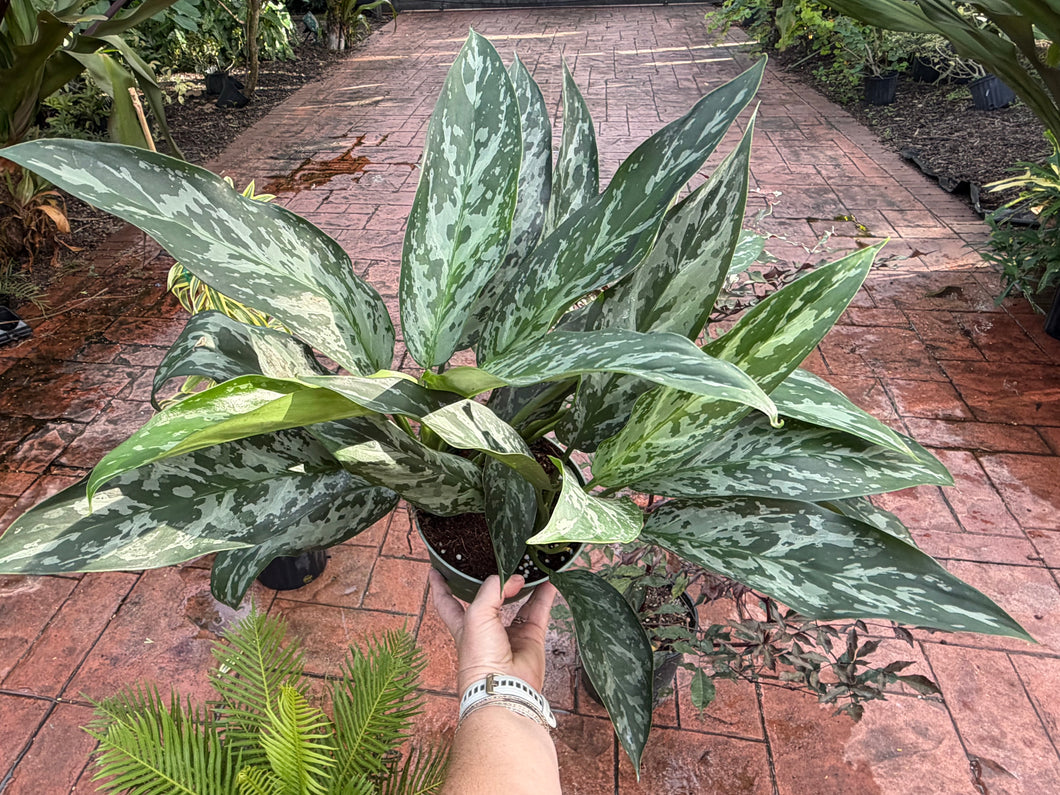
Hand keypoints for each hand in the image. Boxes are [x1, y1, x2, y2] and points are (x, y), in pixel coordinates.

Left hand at [429, 569, 556, 694]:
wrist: (505, 687)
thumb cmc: (480, 658)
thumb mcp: (477, 614)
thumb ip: (493, 589)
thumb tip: (516, 580)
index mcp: (463, 625)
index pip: (447, 602)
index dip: (441, 586)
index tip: (437, 569)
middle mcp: (486, 629)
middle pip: (488, 599)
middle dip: (492, 582)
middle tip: (498, 561)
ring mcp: (510, 634)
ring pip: (518, 602)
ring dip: (524, 585)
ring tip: (528, 565)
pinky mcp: (531, 639)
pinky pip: (540, 611)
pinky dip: (546, 595)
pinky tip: (549, 579)